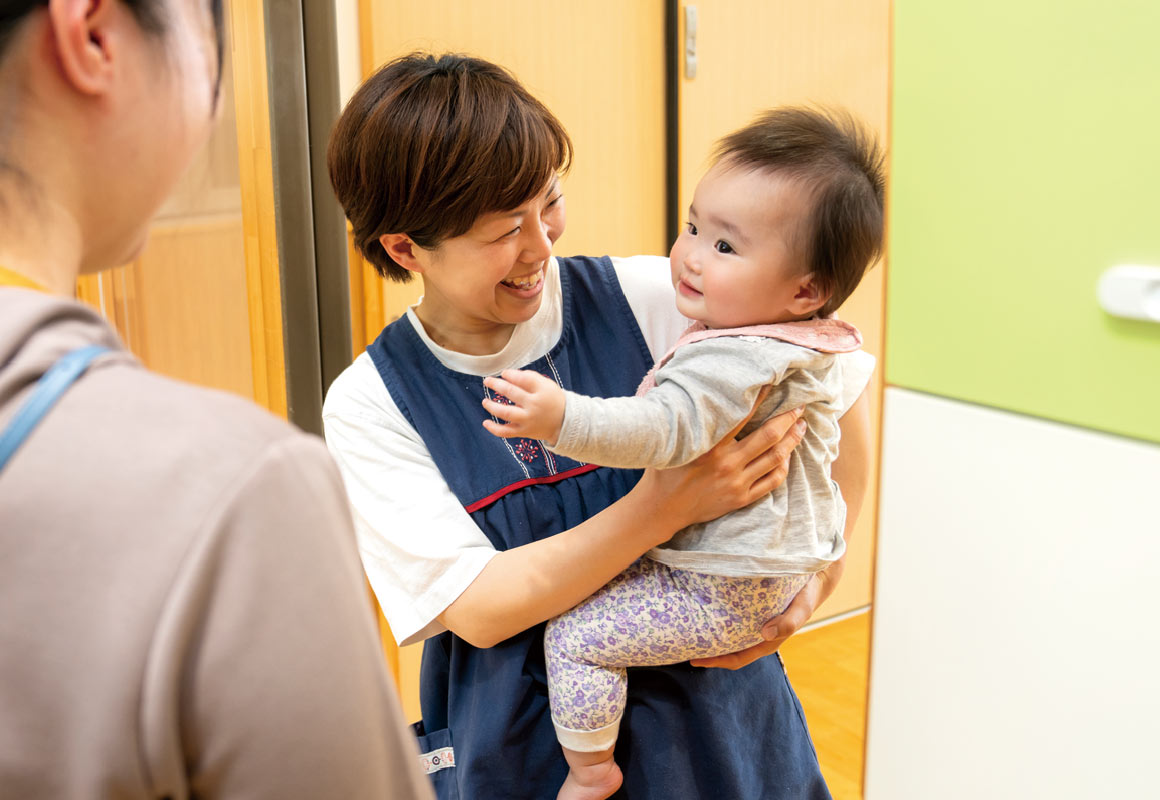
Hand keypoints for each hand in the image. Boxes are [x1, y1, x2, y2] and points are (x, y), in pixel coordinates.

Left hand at [481, 369, 565, 444]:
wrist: (563, 422)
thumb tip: (509, 375)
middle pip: (511, 392)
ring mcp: (528, 420)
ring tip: (484, 401)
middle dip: (497, 385)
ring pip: (505, 413)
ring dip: (492, 406)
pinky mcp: (524, 431)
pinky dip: (494, 429)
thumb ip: (530, 378)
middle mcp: (534, 405)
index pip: (523, 379)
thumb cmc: (552, 400)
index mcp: (542, 391)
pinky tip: (485, 422)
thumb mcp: (547, 385)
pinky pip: (506, 432)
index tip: (504, 373)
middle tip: (487, 381)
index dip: (511, 375)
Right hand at [637, 387, 807, 528]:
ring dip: (792, 440)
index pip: (743, 415)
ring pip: (776, 457)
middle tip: (800, 406)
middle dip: (788, 418)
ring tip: (801, 426)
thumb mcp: (674, 441)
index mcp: (710, 445)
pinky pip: (772, 481)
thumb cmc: (664, 470)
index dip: (761, 397)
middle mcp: (727, 463)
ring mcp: (737, 482)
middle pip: (769, 436)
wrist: (662, 508)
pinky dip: (783, 466)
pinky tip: (787, 455)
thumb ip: (690, 420)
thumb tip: (697, 391)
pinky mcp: (741, 498)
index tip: (773, 383)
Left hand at [690, 555, 845, 668]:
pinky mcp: (754, 608)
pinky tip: (704, 610)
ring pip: (729, 635)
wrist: (816, 575)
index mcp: (768, 640)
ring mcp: (755, 622)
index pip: (738, 658)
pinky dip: (718, 619)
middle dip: (708, 651)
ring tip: (687, 630)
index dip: (717, 661)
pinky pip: (733, 618)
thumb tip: (765, 634)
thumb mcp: (801, 606)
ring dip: (711, 635)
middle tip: (682, 645)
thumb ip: (789, 621)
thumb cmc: (807, 593)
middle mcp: (759, 634)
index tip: (695, 660)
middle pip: (729, 649)